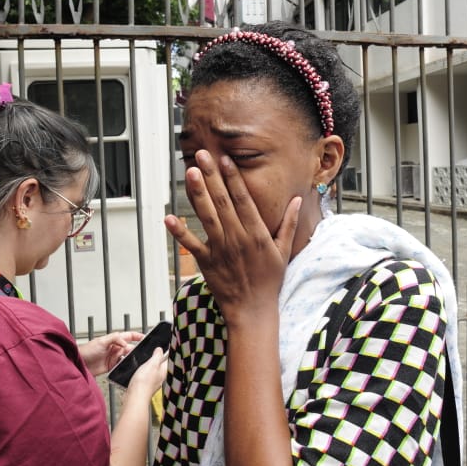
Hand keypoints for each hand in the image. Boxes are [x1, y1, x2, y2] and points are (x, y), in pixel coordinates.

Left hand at [80, 331, 143, 375]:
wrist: (78, 363)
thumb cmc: (86, 351)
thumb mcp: (101, 341)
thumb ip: (114, 339)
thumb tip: (125, 341)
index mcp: (113, 340)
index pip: (128, 336)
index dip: (137, 336)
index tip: (145, 337)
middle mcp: (114, 348)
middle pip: (129, 348)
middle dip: (135, 350)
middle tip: (140, 353)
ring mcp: (113, 358)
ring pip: (126, 358)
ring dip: (130, 359)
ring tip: (134, 362)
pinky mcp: (111, 367)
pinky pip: (121, 366)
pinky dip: (125, 367)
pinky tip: (127, 368)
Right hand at [125, 346, 168, 399]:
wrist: (135, 396)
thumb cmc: (144, 382)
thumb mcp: (152, 364)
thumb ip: (157, 356)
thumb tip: (160, 349)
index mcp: (164, 371)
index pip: (167, 360)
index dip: (165, 354)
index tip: (161, 350)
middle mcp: (160, 377)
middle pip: (160, 366)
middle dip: (155, 360)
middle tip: (151, 354)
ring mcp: (152, 383)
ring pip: (152, 372)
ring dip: (148, 367)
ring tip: (144, 363)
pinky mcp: (145, 386)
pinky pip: (145, 377)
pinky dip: (142, 374)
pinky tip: (138, 373)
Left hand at [164, 150, 300, 327]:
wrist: (253, 311)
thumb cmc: (269, 281)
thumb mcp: (284, 251)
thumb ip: (288, 223)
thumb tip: (297, 199)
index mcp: (257, 233)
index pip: (244, 199)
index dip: (234, 178)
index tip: (226, 160)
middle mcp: (238, 238)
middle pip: (223, 201)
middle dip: (212, 176)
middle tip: (203, 154)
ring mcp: (221, 250)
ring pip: (207, 217)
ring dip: (198, 194)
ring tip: (191, 173)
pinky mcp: (207, 262)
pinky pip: (191, 245)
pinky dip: (179, 232)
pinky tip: (169, 218)